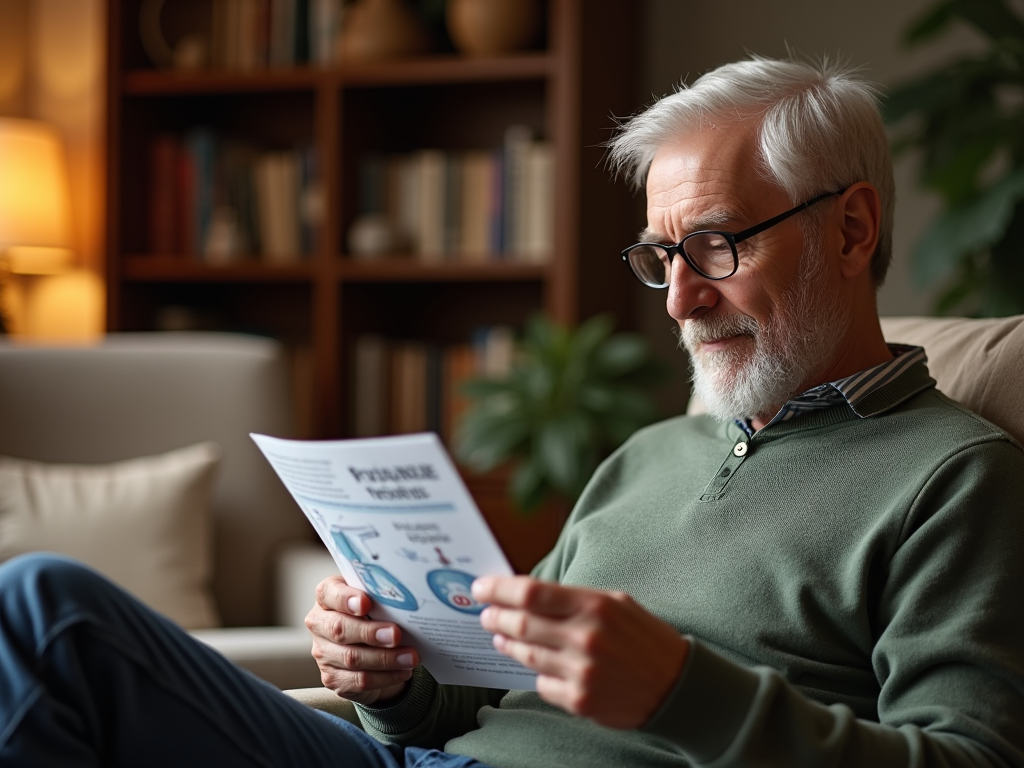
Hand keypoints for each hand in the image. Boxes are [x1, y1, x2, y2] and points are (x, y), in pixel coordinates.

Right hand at [305, 575, 419, 704]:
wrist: (368, 645)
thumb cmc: (373, 613)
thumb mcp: (374, 599)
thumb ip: (380, 597)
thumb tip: (405, 602)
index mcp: (326, 597)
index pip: (328, 593)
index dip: (345, 599)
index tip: (365, 603)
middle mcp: (319, 624)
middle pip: (339, 629)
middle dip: (370, 632)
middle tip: (396, 634)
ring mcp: (323, 653)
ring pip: (351, 658)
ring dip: (385, 659)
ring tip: (410, 657)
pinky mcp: (332, 678)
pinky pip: (359, 680)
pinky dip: (385, 677)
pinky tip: (403, 671)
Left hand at [473, 576, 688, 728]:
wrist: (676, 685)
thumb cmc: (644, 638)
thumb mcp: (617, 603)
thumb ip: (574, 599)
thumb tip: (528, 595)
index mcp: (595, 606)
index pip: (532, 593)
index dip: (499, 589)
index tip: (481, 587)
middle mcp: (586, 638)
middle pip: (521, 624)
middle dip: (495, 617)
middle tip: (484, 614)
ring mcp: (581, 672)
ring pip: (525, 655)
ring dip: (506, 644)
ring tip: (499, 637)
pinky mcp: (580, 700)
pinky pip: (542, 684)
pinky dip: (535, 673)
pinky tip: (535, 664)